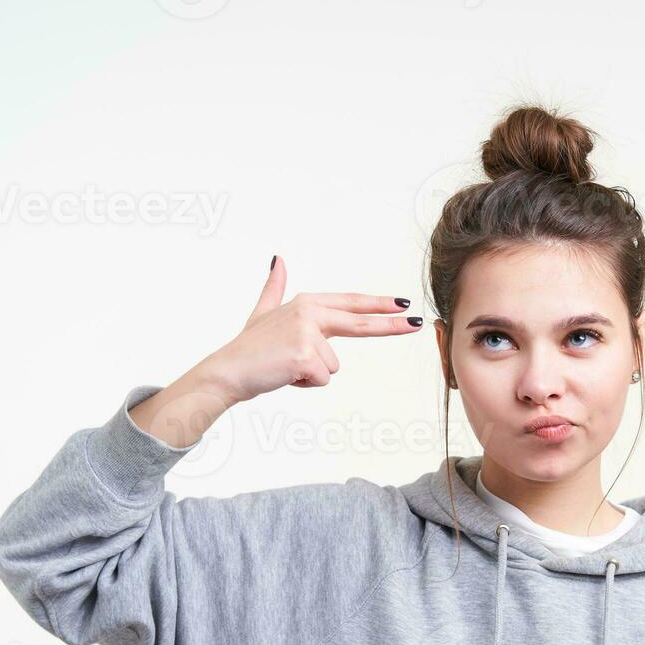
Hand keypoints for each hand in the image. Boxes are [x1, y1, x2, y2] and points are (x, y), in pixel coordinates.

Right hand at [205, 255, 421, 403]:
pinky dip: (305, 384)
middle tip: (417, 322)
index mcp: (306, 303)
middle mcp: (310, 313)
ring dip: (312, 374)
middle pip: (359, 323)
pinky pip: (322, 379)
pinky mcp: (305, 355)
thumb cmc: (249, 347)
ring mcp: (308, 333)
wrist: (227, 371)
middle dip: (391, 324)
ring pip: (333, 366)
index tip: (403, 303)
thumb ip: (275, 287)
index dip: (378, 304)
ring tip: (286, 366)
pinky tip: (285, 375)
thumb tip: (278, 260)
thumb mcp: (263, 312)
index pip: (350, 304)